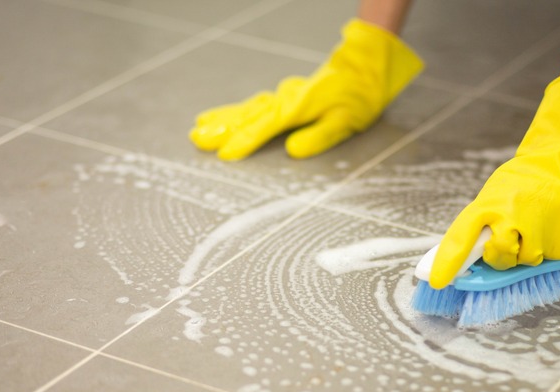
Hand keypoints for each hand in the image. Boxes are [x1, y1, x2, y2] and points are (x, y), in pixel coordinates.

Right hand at [189, 19, 422, 159]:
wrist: (363, 69)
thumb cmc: (358, 98)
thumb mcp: (346, 121)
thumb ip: (319, 137)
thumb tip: (293, 151)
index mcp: (299, 107)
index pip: (266, 126)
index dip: (245, 141)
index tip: (225, 154)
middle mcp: (286, 99)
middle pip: (248, 115)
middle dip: (222, 128)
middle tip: (196, 139)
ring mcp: (283, 95)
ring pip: (247, 108)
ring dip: (223, 119)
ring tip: (199, 128)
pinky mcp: (284, 95)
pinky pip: (253, 104)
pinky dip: (235, 111)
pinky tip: (222, 117)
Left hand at [429, 72, 559, 288]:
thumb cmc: (524, 181)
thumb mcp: (495, 194)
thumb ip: (484, 222)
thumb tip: (470, 255)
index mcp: (488, 204)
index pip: (460, 237)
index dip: (448, 262)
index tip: (436, 281)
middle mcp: (510, 217)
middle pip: (498, 257)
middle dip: (501, 257)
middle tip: (510, 239)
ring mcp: (538, 231)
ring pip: (526, 261)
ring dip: (529, 250)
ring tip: (537, 224)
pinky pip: (551, 260)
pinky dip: (551, 248)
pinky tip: (553, 226)